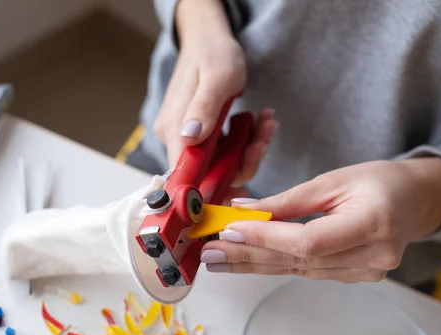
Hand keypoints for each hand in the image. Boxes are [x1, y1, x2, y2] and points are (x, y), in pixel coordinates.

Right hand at [155, 0, 276, 187]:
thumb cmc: (213, 52)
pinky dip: (247, 138)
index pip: (187, 175)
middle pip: (211, 171)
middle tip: (264, 136)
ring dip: (251, 146)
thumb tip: (189, 137)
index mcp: (174, 129)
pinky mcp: (202, 133)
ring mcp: (190, 136)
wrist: (211, 38)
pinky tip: (261, 119)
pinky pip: (227, 148)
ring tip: (266, 121)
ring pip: (224, 161)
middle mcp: (178, 137)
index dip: (213, 188)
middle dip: (244, 159)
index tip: (243, 189)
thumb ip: (204, 108)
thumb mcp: (217, 77)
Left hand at [200, 158, 440, 282]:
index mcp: (374, 223)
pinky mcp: (356, 276)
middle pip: (299, 262)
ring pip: (299, 270)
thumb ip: (288, 201)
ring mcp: (367, 272)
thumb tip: (243, 210)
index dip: (267, 239)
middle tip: (210, 255)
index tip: (229, 231)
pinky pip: (308, 271)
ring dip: (255, 264)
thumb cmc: (379, 180)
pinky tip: (248, 261)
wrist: (416, 201)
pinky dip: (276, 264)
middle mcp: (374, 256)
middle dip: (249, 257)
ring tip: (219, 260)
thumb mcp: (334, 180)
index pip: (310, 241)